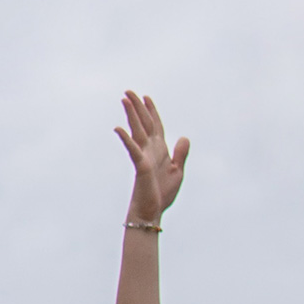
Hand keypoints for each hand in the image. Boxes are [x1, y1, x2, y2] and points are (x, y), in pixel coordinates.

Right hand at [114, 91, 189, 226]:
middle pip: (144, 123)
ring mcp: (144, 156)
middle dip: (138, 107)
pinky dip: (127, 139)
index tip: (147, 97)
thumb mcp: (178, 171)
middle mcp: (151, 149)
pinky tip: (119, 128)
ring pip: (137, 131)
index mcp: (160, 149)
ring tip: (125, 100)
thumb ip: (181, 153)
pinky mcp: (141, 166)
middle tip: (129, 92)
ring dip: (132, 115)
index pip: (155, 125)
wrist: (152, 212)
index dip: (152, 111)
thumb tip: (184, 137)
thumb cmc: (162, 193)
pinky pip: (133, 150)